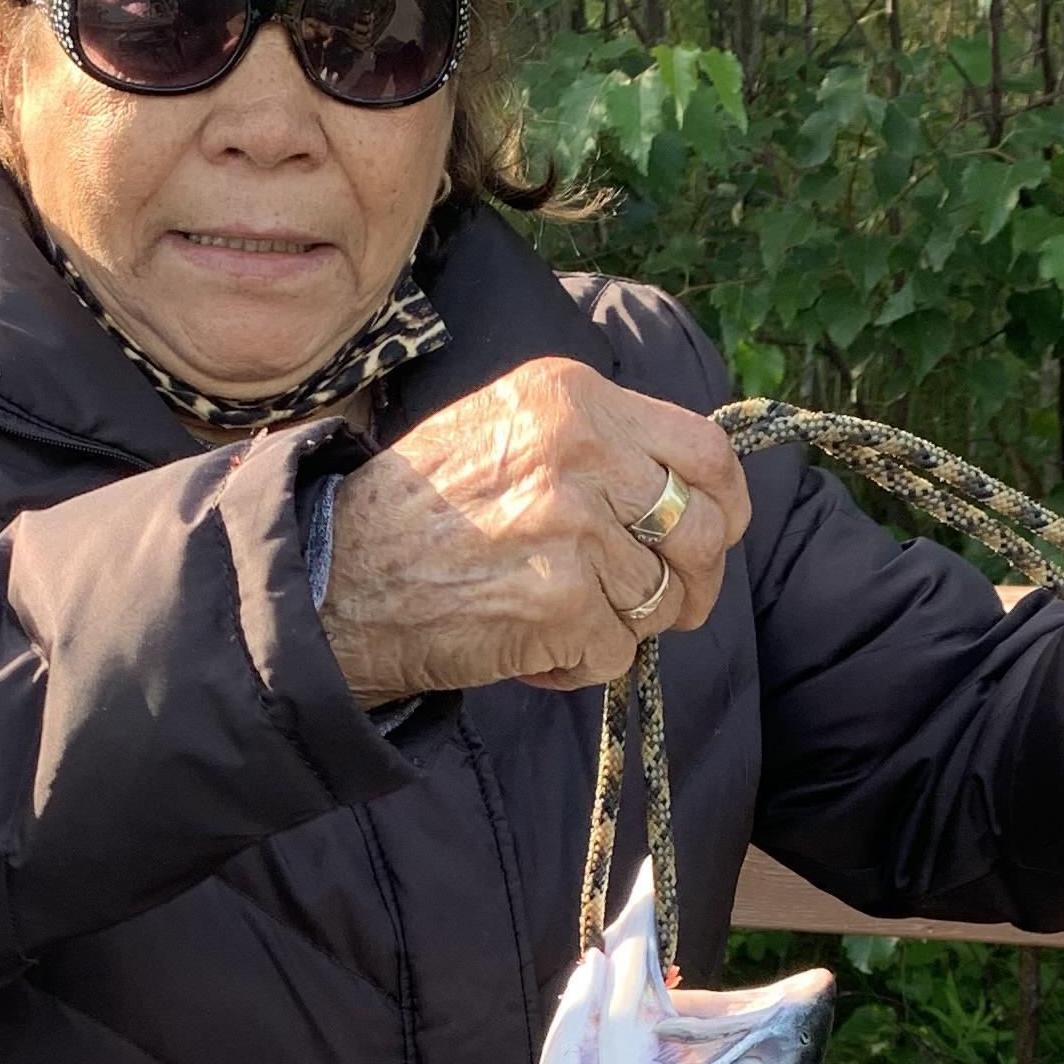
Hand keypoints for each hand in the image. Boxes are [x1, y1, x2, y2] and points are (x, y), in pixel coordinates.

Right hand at [320, 362, 752, 702]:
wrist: (337, 578)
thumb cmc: (419, 513)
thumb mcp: (506, 428)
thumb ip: (596, 441)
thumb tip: (688, 485)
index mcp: (572, 397)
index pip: (706, 450)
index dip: (725, 505)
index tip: (715, 536)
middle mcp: (582, 451)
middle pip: (702, 531)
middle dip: (694, 583)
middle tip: (664, 608)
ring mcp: (575, 528)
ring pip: (661, 600)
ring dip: (622, 628)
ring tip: (560, 621)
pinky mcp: (562, 602)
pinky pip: (616, 653)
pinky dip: (578, 666)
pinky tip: (529, 649)